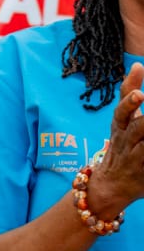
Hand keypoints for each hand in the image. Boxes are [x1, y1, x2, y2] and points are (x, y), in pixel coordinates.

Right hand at [89, 63, 143, 209]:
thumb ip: (129, 95)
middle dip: (134, 108)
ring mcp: (133, 156)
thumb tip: (137, 65)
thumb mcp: (123, 120)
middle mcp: (125, 139)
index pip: (122, 106)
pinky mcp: (142, 172)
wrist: (110, 186)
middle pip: (130, 122)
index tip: (139, 77)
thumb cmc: (123, 147)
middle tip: (141, 96)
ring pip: (141, 142)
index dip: (130, 92)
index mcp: (121, 125)